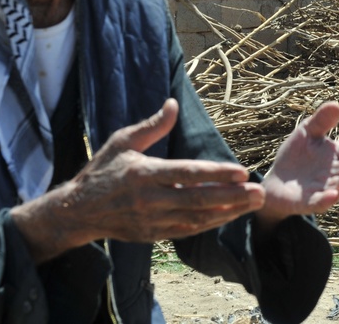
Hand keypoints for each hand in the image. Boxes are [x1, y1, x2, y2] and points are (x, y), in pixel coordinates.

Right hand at [13, 99, 264, 262]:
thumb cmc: (103, 170)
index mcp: (143, 174)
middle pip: (199, 200)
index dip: (216, 173)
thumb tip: (173, 103)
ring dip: (229, 212)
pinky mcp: (153, 235)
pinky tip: (231, 215)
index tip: (241, 171)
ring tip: (253, 203)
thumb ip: (151, 126)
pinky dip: (212, 224)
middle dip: (233, 197)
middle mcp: (150, 200)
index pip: (186, 174)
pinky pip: (189, 231)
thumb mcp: (122, 142)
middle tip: (259, 192)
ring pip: (198, 219)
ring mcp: (152, 221)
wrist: (79, 211)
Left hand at [255, 101, 338, 229]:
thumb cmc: (296, 155)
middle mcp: (335, 173)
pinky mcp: (310, 203)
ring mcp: (324, 189)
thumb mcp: (306, 133)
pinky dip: (327, 199)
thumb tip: (337, 105)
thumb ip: (321, 121)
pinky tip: (332, 194)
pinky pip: (321, 202)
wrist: (277, 180)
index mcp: (337, 154)